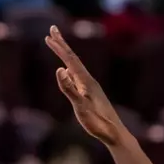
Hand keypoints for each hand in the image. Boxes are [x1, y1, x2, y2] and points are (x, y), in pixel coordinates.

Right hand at [46, 25, 126, 146]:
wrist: (115, 134)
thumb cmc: (98, 123)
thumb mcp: (81, 107)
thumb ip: (69, 89)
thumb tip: (59, 70)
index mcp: (86, 81)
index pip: (70, 60)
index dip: (59, 47)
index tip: (49, 35)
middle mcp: (89, 80)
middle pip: (73, 58)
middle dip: (62, 44)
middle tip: (52, 29)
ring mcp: (90, 87)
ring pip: (75, 66)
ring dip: (64, 55)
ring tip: (58, 46)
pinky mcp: (90, 95)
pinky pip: (76, 76)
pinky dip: (68, 68)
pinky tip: (67, 71)